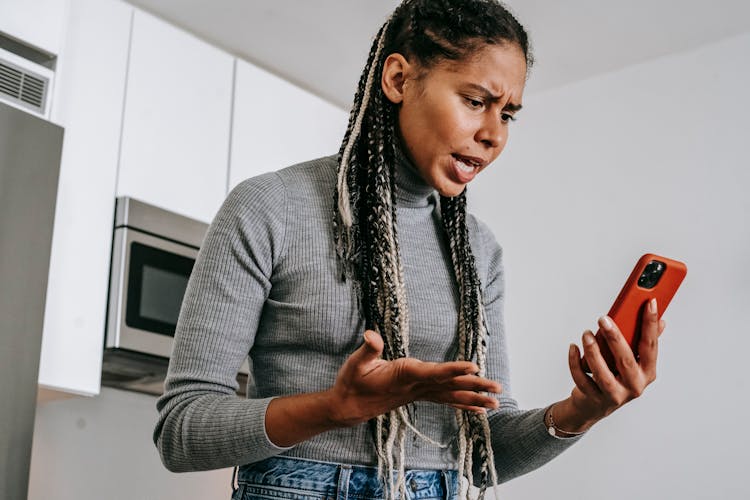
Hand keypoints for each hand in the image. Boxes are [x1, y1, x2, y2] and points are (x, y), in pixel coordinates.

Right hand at [326, 330, 501, 426]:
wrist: (349, 407)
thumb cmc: (352, 383)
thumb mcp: (355, 363)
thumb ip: (368, 349)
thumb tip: (371, 334)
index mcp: (404, 375)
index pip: (433, 373)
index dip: (453, 370)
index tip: (474, 367)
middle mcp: (415, 387)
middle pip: (450, 386)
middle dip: (475, 386)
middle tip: (498, 389)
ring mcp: (418, 393)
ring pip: (451, 395)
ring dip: (474, 398)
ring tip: (496, 403)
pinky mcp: (419, 395)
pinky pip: (445, 400)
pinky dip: (462, 404)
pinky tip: (478, 409)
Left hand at [553, 298, 665, 431]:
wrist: (594, 406)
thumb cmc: (616, 377)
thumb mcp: (633, 361)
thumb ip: (644, 342)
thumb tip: (661, 321)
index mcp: (647, 372)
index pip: (651, 346)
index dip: (650, 324)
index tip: (649, 303)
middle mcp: (634, 385)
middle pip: (626, 361)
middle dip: (615, 339)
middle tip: (603, 320)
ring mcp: (615, 395)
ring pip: (603, 374)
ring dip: (593, 352)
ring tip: (586, 334)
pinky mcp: (594, 399)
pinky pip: (582, 380)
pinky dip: (575, 363)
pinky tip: (573, 347)